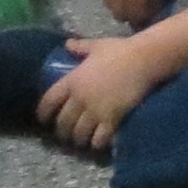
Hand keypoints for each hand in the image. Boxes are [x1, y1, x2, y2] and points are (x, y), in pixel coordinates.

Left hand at [37, 32, 169, 151]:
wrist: (143, 60)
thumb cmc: (120, 51)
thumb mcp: (96, 46)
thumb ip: (80, 47)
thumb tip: (68, 44)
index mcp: (73, 80)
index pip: (49, 101)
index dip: (43, 113)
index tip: (44, 119)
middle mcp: (80, 98)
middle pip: (63, 122)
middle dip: (62, 131)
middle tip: (65, 134)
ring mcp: (95, 110)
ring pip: (79, 133)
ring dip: (79, 139)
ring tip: (81, 141)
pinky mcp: (111, 119)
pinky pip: (99, 138)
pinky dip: (97, 143)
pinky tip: (98, 143)